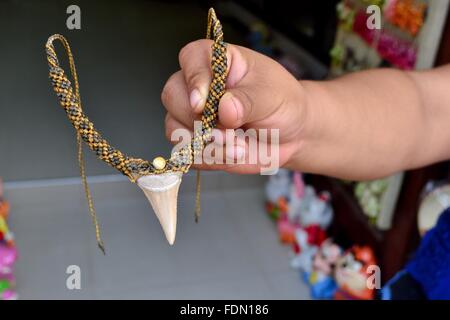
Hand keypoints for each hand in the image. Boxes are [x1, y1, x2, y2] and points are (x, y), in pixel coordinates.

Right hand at [161, 40, 306, 173]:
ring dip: (207, 144)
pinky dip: (211, 159)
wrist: (291, 134)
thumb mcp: (272, 96)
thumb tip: (224, 109)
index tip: (203, 103)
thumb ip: (247, 101)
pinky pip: (188, 154)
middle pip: (173, 96)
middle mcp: (197, 86)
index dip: (194, 80)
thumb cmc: (282, 103)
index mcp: (216, 61)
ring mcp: (192, 115)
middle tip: (229, 131)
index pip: (191, 58)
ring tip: (240, 146)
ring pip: (175, 129)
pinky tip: (234, 154)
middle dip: (198, 121)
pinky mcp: (195, 142)